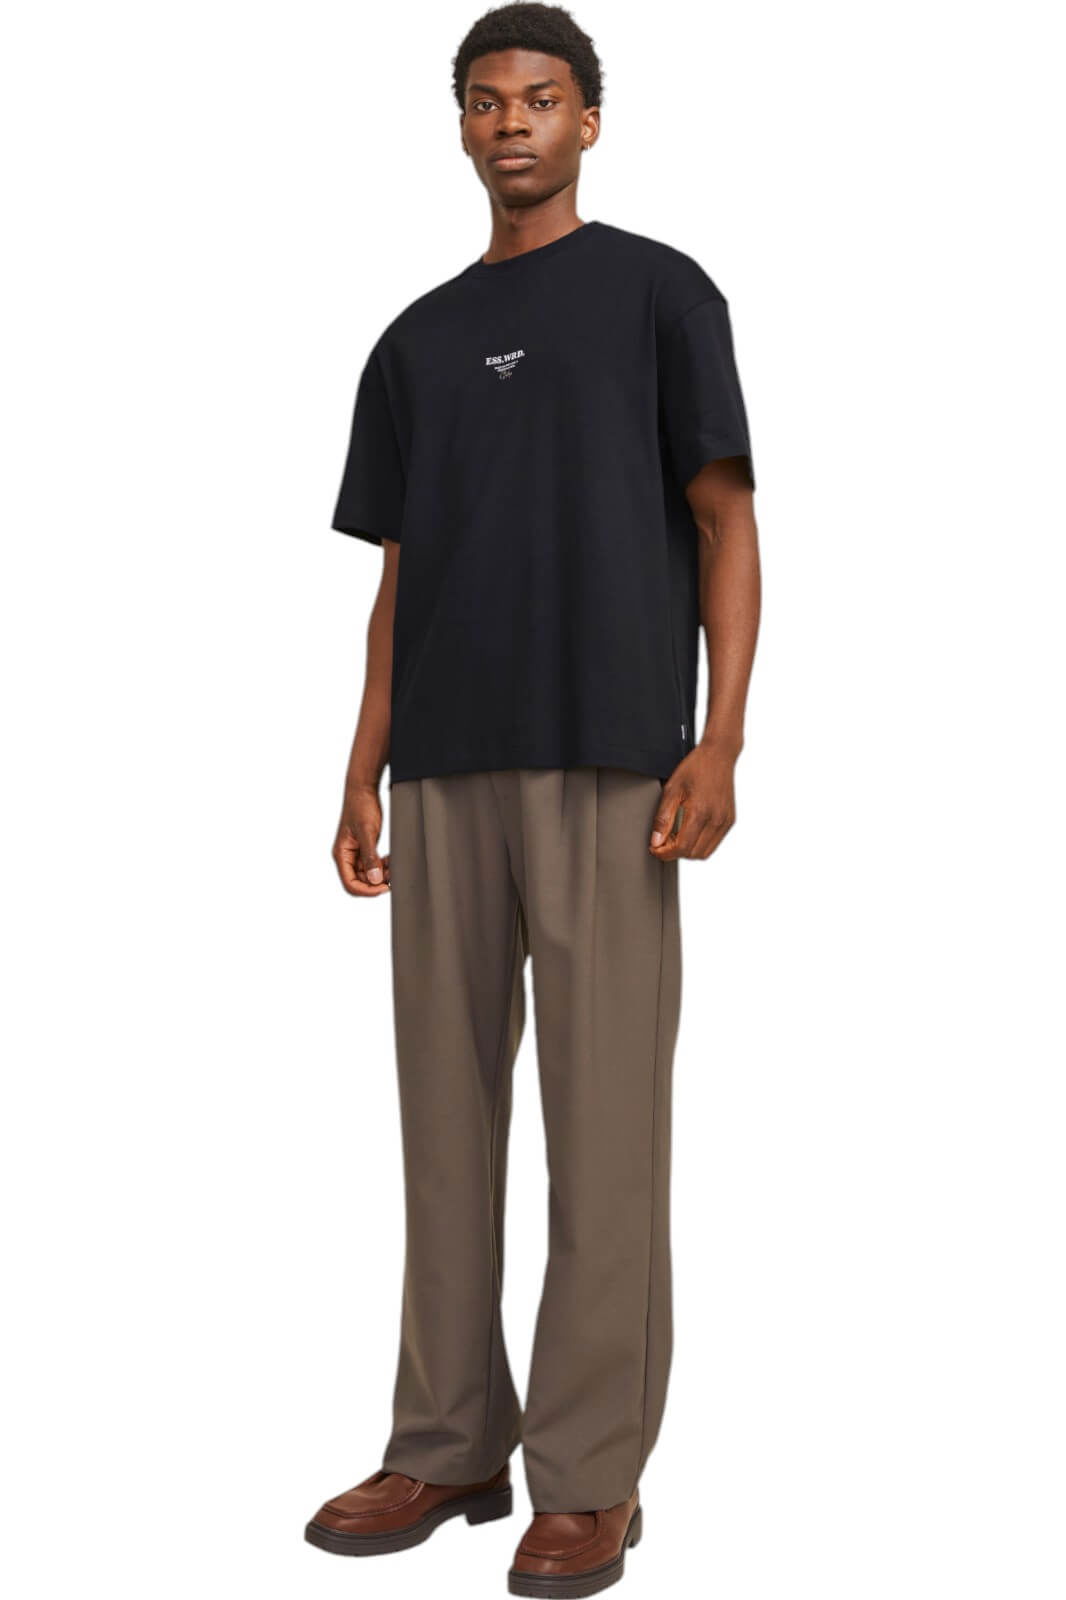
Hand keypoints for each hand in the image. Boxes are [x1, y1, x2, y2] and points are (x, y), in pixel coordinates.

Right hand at [333, 783, 390, 895]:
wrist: (363, 790)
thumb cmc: (361, 806)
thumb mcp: (367, 832)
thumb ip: (370, 857)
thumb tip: (375, 879)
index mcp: (341, 854)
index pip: (350, 884)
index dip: (367, 891)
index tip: (383, 888)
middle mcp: (346, 856)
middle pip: (360, 882)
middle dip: (376, 882)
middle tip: (392, 875)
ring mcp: (356, 853)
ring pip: (368, 875)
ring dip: (381, 874)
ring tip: (393, 865)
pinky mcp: (365, 849)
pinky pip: (374, 865)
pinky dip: (383, 866)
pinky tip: (391, 860)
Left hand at [649, 741, 738, 861]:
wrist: (719, 755)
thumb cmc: (695, 767)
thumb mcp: (671, 790)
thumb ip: (663, 818)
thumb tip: (656, 841)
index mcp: (700, 813)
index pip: (682, 848)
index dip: (665, 853)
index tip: (655, 848)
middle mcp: (716, 820)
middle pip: (693, 854)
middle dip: (675, 852)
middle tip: (662, 841)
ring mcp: (725, 821)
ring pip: (704, 852)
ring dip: (688, 850)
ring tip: (676, 837)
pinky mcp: (730, 820)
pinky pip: (714, 843)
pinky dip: (700, 844)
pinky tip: (690, 832)